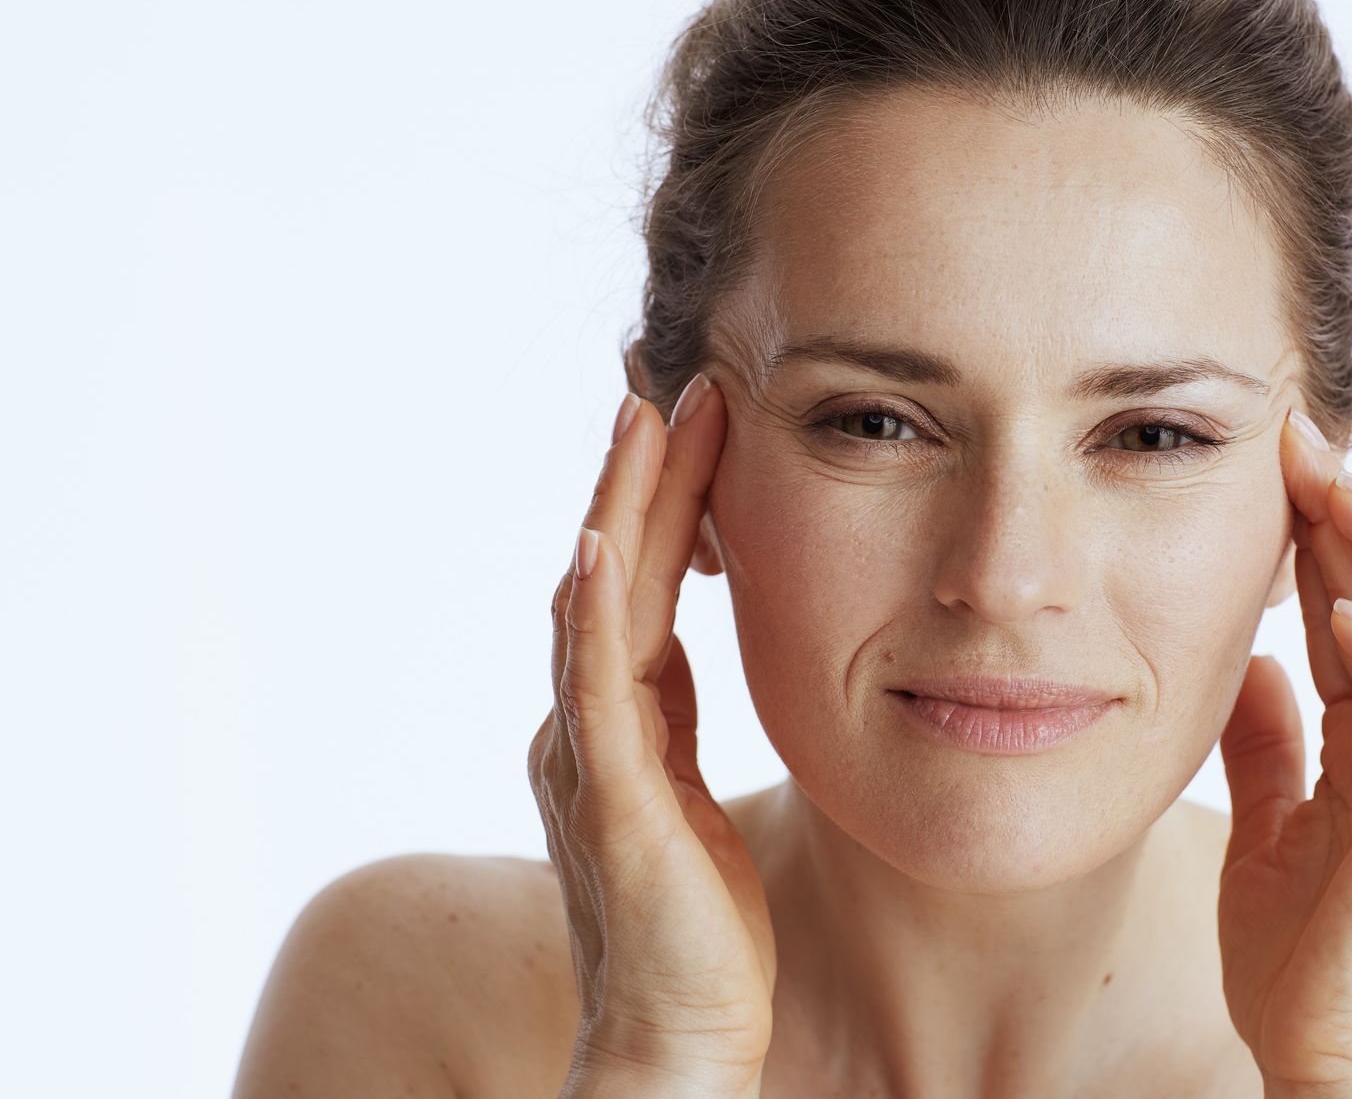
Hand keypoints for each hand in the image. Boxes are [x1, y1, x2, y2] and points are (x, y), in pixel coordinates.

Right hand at [526, 375, 773, 1096]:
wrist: (681, 1033)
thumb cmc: (696, 926)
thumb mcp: (689, 793)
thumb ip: (669, 718)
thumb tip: (673, 648)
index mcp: (615, 721)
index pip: (643, 585)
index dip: (665, 502)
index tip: (698, 419)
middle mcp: (585, 726)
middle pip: (616, 576)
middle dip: (643, 478)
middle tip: (672, 384)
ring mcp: (589, 758)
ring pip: (601, 609)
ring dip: (621, 511)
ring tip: (644, 423)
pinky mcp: (611, 801)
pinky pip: (598, 691)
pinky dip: (594, 616)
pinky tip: (599, 549)